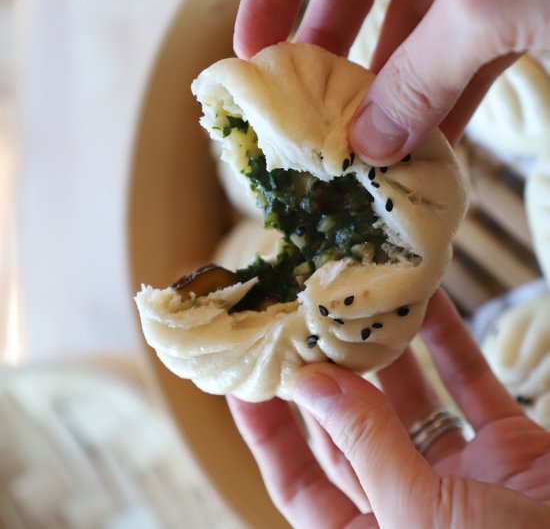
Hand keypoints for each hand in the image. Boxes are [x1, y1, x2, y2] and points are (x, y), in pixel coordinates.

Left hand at [228, 290, 549, 527]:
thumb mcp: (418, 516)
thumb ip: (364, 444)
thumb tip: (311, 381)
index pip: (297, 479)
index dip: (267, 430)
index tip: (245, 378)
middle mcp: (408, 503)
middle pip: (349, 426)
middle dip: (325, 372)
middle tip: (300, 318)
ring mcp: (462, 475)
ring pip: (409, 398)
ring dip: (385, 349)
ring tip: (356, 298)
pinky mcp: (509, 449)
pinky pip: (469, 384)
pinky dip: (447, 342)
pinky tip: (423, 300)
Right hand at [234, 0, 549, 162]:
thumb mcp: (494, 5)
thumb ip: (422, 71)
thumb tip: (371, 143)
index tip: (250, 52)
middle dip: (332, 49)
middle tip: (306, 112)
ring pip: (419, 19)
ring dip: (393, 85)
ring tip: (367, 145)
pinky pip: (472, 38)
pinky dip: (450, 87)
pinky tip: (433, 137)